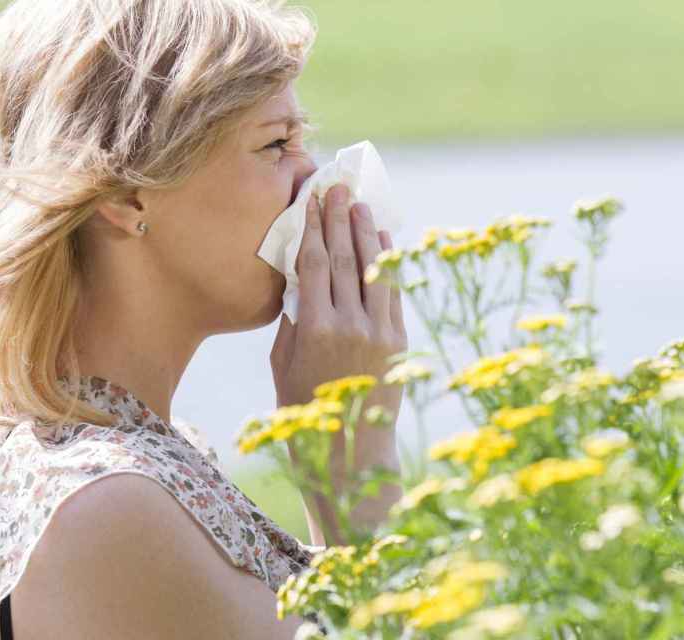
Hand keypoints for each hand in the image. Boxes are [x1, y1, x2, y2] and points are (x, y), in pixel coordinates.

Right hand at [269, 183, 407, 414]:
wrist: (351, 454)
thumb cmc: (305, 412)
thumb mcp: (284, 365)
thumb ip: (293, 320)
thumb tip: (300, 280)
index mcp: (314, 329)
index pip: (312, 264)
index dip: (311, 227)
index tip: (311, 200)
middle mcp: (350, 324)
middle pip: (342, 257)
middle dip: (338, 218)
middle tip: (337, 187)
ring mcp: (379, 331)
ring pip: (372, 269)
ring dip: (366, 232)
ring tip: (360, 204)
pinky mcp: (399, 340)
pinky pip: (393, 291)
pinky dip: (388, 263)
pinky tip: (384, 240)